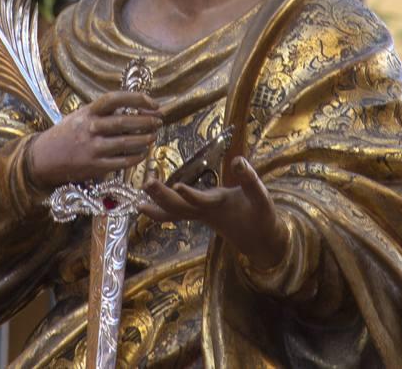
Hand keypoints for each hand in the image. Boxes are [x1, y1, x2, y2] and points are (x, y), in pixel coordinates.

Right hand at [27, 91, 162, 189]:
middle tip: (159, 121)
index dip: (136, 98)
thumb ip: (102, 113)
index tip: (152, 103)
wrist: (43, 159)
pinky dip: (136, 157)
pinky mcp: (95, 166)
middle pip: (124, 121)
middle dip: (146, 121)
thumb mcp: (79, 117)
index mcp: (87, 113)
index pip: (115, 99)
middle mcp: (90, 128)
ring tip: (153, 136)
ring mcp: (93, 148)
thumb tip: (133, 109)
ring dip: (144, 139)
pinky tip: (143, 153)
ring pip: (126, 142)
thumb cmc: (65, 135)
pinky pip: (122, 161)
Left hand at [141, 156, 286, 269]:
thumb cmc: (260, 217)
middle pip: (179, 207)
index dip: (191, 195)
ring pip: (173, 212)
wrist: (259, 241)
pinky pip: (173, 215)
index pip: (203, 201)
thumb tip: (238, 159)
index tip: (178, 185)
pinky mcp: (197, 215)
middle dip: (163, 196)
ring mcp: (198, 215)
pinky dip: (158, 211)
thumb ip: (250, 179)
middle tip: (147, 183)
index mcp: (220, 205)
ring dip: (156, 202)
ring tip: (140, 194)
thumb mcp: (262, 197)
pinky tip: (142, 205)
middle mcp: (205, 212)